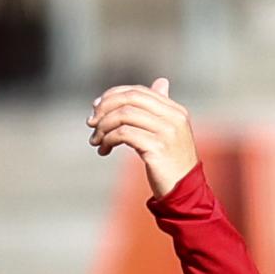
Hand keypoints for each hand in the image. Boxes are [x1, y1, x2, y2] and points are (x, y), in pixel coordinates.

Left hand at [87, 77, 200, 199]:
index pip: (139, 92)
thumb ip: (161, 109)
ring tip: (95, 141)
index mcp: (175, 110)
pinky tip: (103, 150)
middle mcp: (173, 117)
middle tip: (91, 123)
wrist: (184, 191)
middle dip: (105, 108)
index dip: (113, 96)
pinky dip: (108, 140)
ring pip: (124, 115)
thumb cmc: (171, 163)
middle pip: (130, 99)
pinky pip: (123, 134)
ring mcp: (167, 132)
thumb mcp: (169, 131)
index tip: (96, 108)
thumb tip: (160, 82)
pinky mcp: (157, 148)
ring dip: (103, 127)